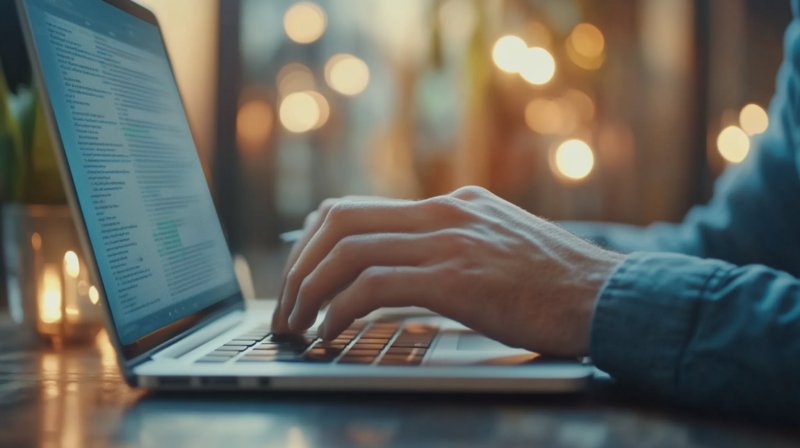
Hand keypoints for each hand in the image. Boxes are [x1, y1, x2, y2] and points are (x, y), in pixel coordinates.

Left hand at [272, 187, 623, 356]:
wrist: (610, 297)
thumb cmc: (558, 285)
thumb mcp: (499, 247)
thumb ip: (453, 247)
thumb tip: (404, 270)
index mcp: (452, 205)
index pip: (359, 207)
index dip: (314, 241)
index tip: (299, 276)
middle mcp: (445, 213)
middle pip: (339, 220)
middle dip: (299, 265)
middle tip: (286, 307)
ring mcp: (451, 242)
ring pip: (348, 251)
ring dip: (309, 292)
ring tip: (297, 327)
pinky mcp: (457, 279)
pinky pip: (373, 287)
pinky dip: (340, 312)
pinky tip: (331, 335)